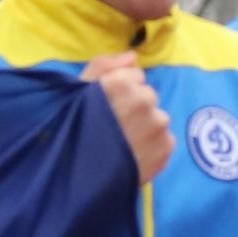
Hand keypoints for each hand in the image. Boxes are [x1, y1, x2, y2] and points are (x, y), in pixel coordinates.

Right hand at [84, 55, 172, 184]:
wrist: (78, 180)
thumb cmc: (71, 131)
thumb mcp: (77, 92)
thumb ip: (104, 66)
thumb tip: (134, 56)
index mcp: (120, 83)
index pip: (135, 76)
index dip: (120, 91)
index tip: (108, 107)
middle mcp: (144, 100)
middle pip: (148, 97)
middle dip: (135, 107)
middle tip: (115, 128)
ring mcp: (157, 125)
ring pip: (157, 118)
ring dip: (146, 127)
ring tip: (123, 144)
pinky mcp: (166, 148)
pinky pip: (165, 140)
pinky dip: (153, 146)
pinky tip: (133, 155)